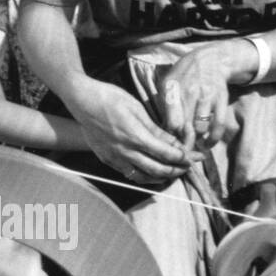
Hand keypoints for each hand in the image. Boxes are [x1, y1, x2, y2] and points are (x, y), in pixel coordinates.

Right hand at [72, 82, 189, 183]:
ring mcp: (114, 157)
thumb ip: (155, 129)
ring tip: (171, 174)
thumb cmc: (110, 98)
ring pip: (142, 176)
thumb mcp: (137, 108)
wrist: (82, 101)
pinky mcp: (106, 159)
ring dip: (160, 178)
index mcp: (136, 136)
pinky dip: (142, 176)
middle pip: (157, 169)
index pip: (166, 153)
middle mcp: (125, 151)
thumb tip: (173, 142)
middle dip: (176, 170)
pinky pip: (128, 174)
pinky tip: (149, 173)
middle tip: (187, 167)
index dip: (182, 158)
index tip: (193, 157)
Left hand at [154, 49, 230, 151]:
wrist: (212, 59)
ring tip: (193, 145)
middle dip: (182, 142)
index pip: (170, 120)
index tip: (170, 143)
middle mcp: (189, 92)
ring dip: (197, 141)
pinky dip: (212, 139)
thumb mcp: (168, 82)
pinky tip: (207, 144)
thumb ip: (164, 105)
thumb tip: (161, 130)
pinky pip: (218, 125)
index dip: (170, 136)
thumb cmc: (185, 74)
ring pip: (200, 128)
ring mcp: (206, 96)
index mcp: (172, 88)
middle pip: (184, 127)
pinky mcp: (220, 100)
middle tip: (181, 151)